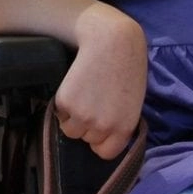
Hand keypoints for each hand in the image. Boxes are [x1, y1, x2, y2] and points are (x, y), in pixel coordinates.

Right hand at [52, 5, 147, 159]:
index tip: (99, 127)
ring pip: (70, 130)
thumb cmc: (126, 66)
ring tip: (82, 94)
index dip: (100, 140)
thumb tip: (104, 132)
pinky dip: (63, 104)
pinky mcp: (66, 102)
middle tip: (92, 101)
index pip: (105, 153)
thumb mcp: (132, 101)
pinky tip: (74, 85)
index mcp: (124, 128)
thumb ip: (120, 121)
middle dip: (87, 125)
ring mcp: (83, 116)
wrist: (110, 41)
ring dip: (72, 117)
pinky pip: (60, 114)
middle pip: (86, 139)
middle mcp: (103, 126)